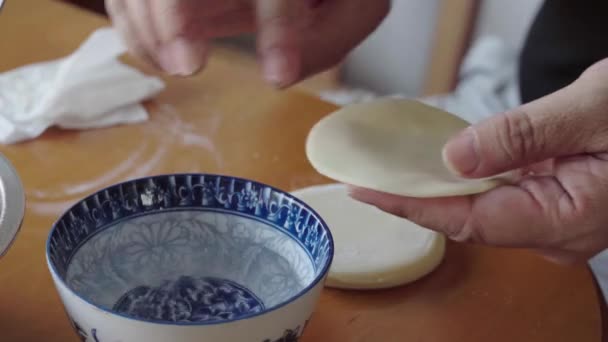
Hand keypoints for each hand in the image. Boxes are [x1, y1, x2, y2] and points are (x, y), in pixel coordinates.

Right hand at [105, 0, 388, 86]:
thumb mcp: (350, 10)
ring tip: (173, 65)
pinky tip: (158, 55)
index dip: (278, 26)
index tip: (278, 74)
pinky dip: (133, 24)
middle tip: (187, 66)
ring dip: (145, 23)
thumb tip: (280, 75)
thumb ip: (329, 38)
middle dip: (172, 16)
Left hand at [350, 58, 607, 263]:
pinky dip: (465, 182)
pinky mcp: (555, 202)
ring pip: (481, 209)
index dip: (413, 208)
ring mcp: (556, 219)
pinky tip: (438, 169)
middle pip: (469, 220)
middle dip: (416, 202)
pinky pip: (499, 197)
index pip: (470, 220)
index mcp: (567, 217)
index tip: (366, 193)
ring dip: (437, 192)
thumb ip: (522, 136)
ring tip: (389, 176)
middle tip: (367, 181)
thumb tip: (455, 160)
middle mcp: (557, 230)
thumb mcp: (591, 110)